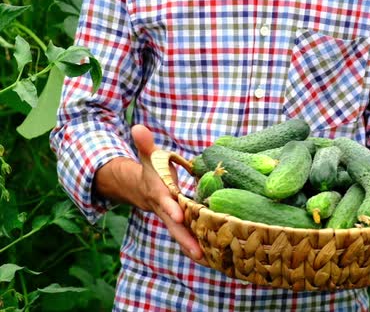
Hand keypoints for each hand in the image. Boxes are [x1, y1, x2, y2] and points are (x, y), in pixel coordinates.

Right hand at [130, 125, 203, 261]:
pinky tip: (214, 258)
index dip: (171, 207)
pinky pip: (189, 237)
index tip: (179, 214)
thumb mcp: (147, 156)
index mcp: (160, 192)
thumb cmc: (151, 171)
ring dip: (194, 248)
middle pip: (175, 226)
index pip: (165, 200)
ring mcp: (173, 219)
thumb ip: (144, 144)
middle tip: (198, 252)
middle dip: (185, 238)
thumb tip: (138, 126)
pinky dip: (199, 247)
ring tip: (210, 260)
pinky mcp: (181, 224)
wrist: (141, 189)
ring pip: (183, 235)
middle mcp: (166, 208)